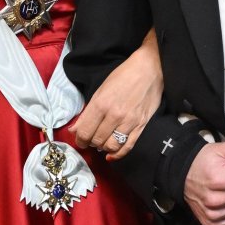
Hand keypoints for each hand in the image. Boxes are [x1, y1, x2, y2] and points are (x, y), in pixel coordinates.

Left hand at [74, 29, 162, 158]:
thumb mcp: (100, 90)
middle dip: (90, 143)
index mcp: (101, 104)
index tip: (80, 139)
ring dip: (103, 147)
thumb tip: (74, 130)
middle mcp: (114, 115)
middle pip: (96, 141)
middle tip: (90, 139)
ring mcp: (129, 122)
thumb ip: (87, 113)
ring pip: (110, 146)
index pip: (84, 132)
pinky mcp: (141, 126)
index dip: (79, 140)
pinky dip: (117, 154)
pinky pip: (127, 147)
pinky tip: (111, 155)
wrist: (150, 70)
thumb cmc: (123, 76)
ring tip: (101, 142)